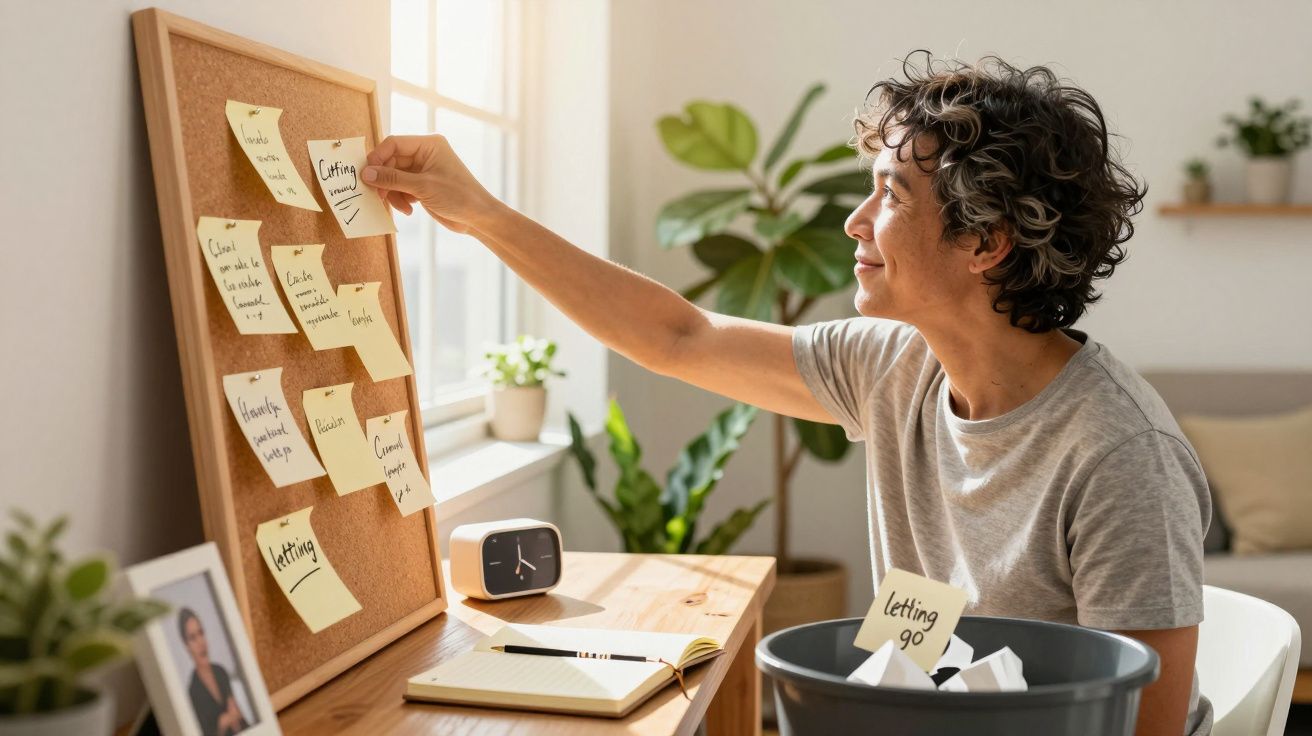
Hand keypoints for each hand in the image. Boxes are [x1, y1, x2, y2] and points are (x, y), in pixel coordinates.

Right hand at [363, 135, 501, 234]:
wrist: (478, 217)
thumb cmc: (458, 196)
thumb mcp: (422, 187)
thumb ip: (392, 179)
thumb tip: (366, 173)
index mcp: (428, 144)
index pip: (394, 143)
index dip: (378, 157)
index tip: (366, 174)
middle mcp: (425, 154)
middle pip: (391, 161)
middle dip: (384, 180)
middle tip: (378, 196)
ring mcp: (423, 170)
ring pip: (394, 177)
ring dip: (392, 193)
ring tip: (401, 207)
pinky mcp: (422, 185)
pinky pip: (401, 188)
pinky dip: (400, 199)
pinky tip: (409, 210)